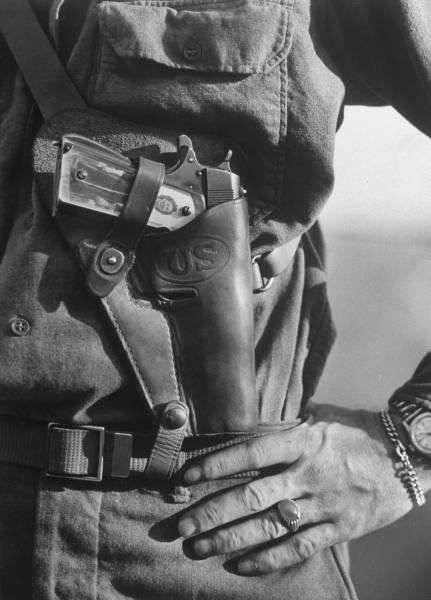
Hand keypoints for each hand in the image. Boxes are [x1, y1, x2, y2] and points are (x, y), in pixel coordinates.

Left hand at [177, 404, 415, 574]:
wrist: (408, 453)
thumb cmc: (358, 430)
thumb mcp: (319, 418)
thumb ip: (284, 428)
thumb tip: (247, 430)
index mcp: (302, 441)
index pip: (250, 453)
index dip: (217, 464)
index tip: (187, 475)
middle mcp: (308, 473)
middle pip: (252, 496)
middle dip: (212, 512)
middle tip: (181, 525)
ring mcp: (324, 504)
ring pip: (270, 526)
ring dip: (230, 539)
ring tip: (199, 548)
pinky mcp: (340, 527)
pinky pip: (300, 548)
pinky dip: (270, 558)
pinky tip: (242, 566)